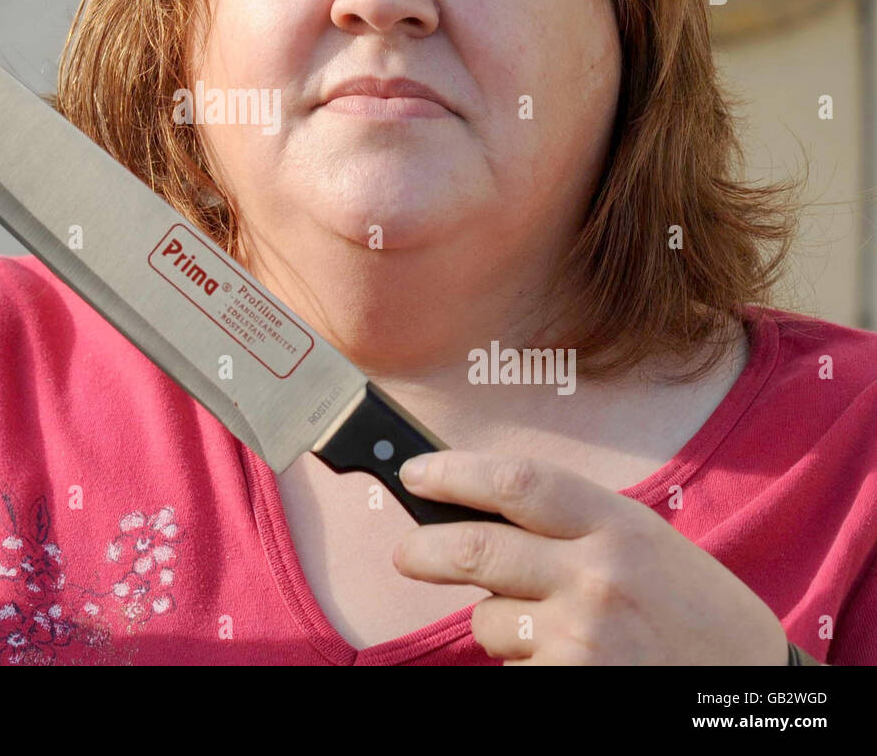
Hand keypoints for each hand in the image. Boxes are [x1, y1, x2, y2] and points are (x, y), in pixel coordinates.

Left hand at [392, 450, 789, 664]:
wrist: (751, 685)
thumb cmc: (692, 609)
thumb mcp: (643, 541)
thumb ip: (568, 522)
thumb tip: (475, 509)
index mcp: (617, 524)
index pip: (516, 481)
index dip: (454, 472)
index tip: (416, 473)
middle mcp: (598, 575)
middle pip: (477, 549)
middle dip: (424, 550)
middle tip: (406, 553)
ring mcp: (584, 637)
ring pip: (489, 619)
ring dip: (497, 622)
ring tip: (549, 625)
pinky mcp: (573, 684)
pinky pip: (513, 668)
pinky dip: (526, 664)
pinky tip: (570, 660)